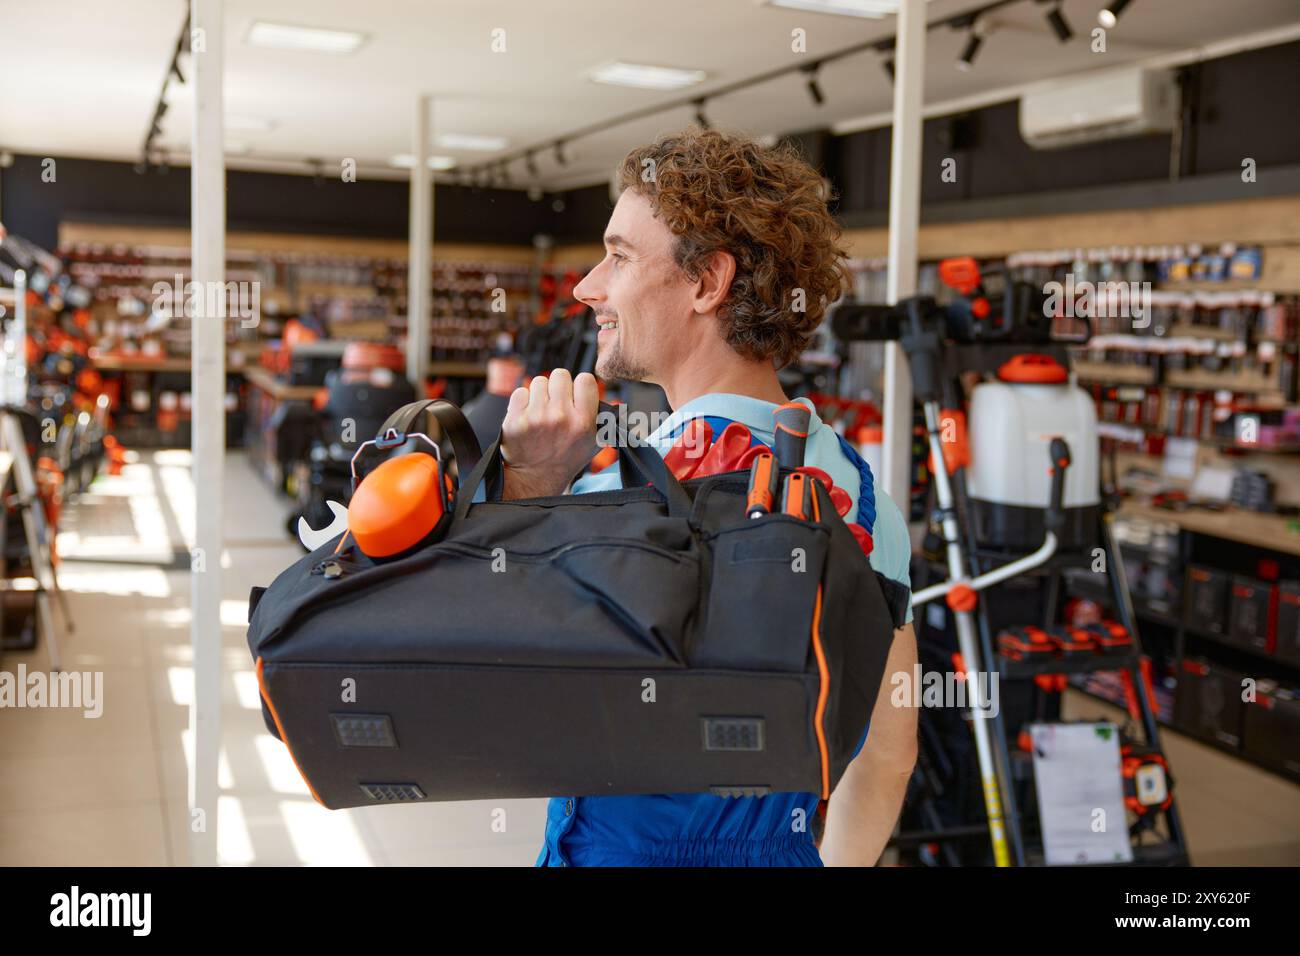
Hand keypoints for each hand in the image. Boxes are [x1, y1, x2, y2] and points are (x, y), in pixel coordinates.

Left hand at [500, 369, 599, 498]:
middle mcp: (560, 417)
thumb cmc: (565, 459)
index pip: (585, 379)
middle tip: (556, 403)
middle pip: (560, 374)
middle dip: (558, 387)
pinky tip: (528, 416)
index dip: (580, 386)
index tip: (575, 395)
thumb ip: (603, 420)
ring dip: (540, 394)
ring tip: (542, 412)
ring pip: (539, 382)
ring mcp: (536, 417)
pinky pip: (520, 392)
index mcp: (583, 421)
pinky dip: (523, 402)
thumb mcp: (594, 443)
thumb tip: (611, 402)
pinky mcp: (515, 419)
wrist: (535, 478)